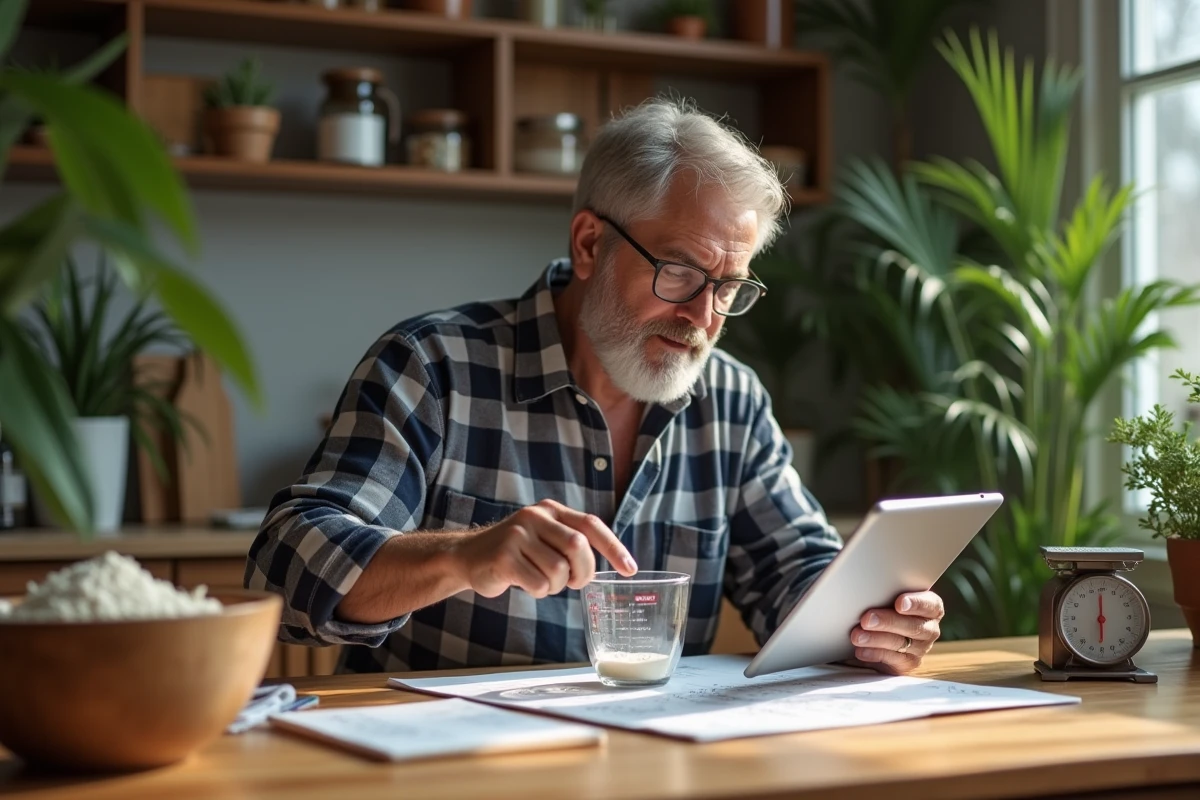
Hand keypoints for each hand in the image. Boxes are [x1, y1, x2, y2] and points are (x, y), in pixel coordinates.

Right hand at [450, 499, 637, 598]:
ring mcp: (517, 535)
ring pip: (558, 570)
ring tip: (543, 581)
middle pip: (578, 547)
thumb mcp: (544, 536)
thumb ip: (571, 542)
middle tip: (575, 583)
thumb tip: (612, 563)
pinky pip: (538, 583)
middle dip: (583, 572)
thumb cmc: (516, 552)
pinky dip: (539, 592)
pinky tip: (526, 584)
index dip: (614, 547)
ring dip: (557, 586)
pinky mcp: (503, 557)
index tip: (630, 569)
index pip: (590, 524)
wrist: (468, 556)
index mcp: (551, 510)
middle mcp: (535, 516)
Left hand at [848, 591, 943, 674]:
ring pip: (899, 643)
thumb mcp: (891, 598)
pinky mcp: (908, 663)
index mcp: (931, 608)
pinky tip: (861, 650)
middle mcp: (929, 629)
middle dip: (888, 622)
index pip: (930, 604)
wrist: (884, 636)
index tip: (899, 603)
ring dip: (876, 639)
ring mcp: (921, 648)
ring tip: (857, 636)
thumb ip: (888, 594)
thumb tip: (866, 591)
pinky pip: (892, 659)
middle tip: (867, 619)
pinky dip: (874, 653)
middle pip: (913, 626)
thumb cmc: (888, 608)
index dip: (916, 604)